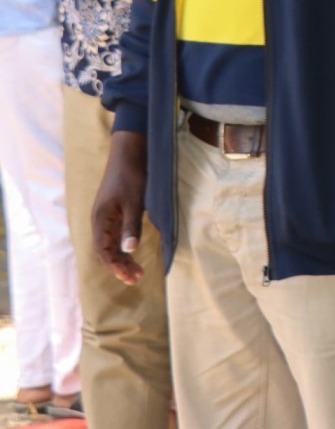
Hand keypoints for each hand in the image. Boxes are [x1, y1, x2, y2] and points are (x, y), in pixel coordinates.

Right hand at [92, 130, 147, 285]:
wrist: (128, 154)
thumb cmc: (131, 177)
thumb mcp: (134, 202)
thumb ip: (131, 226)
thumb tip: (129, 250)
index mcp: (100, 220)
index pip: (103, 250)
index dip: (115, 266)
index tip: (129, 277)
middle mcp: (99, 221)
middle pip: (105, 251)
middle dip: (119, 266)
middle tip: (136, 278)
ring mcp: (106, 217)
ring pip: (110, 245)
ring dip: (121, 258)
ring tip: (136, 271)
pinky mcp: (113, 213)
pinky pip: (114, 236)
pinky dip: (122, 247)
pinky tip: (132, 253)